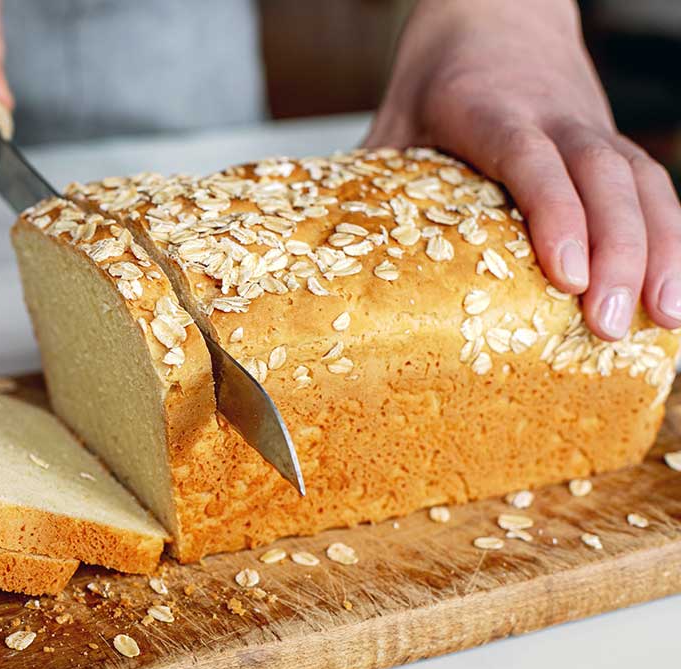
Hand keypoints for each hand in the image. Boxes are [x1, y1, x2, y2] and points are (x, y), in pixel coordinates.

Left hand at [366, 0, 680, 339]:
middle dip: (619, 254)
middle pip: (600, 180)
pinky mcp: (612, 146)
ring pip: (641, 183)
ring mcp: (592, 130)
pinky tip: (676, 291)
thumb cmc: (440, 78)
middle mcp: (555, 119)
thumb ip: (374, 182)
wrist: (498, 13)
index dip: (556, 216)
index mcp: (493, 111)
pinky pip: (654, 187)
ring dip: (663, 251)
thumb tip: (332, 258)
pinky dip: (675, 236)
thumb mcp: (395, 121)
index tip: (569, 275)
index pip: (532, 161)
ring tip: (668, 319)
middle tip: (611, 326)